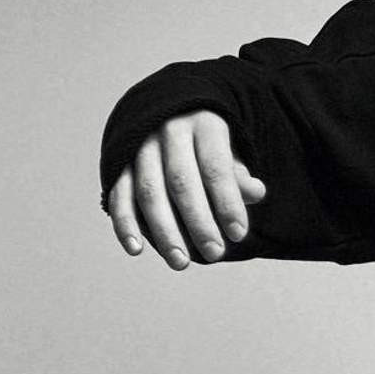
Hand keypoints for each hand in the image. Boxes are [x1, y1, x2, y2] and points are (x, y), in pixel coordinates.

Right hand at [107, 110, 266, 269]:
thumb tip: (256, 193)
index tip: (239, 234)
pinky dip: (125, 224)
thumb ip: (239, 173)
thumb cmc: (208, 141)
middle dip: (199, 222)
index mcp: (203, 124)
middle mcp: (169, 132)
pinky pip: (119, 196)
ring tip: (181, 262)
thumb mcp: (230, 148)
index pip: (216, 167)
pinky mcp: (119, 164)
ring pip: (149, 192)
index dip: (227, 202)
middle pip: (182, 182)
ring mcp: (140, 147)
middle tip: (215, 253)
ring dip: (164, 231)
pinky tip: (136, 249)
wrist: (171, 111)